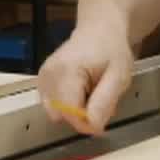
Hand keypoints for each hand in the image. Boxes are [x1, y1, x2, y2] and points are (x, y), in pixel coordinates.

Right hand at [37, 20, 134, 135]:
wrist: (99, 31)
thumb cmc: (111, 51)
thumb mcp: (118, 76)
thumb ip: (104, 102)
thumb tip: (92, 127)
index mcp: (66, 71)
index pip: (70, 114)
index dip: (88, 122)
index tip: (104, 113)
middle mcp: (48, 75)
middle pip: (61, 116)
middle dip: (82, 115)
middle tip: (99, 96)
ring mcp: (42, 78)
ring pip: (56, 113)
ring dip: (75, 110)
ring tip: (90, 91)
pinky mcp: (41, 81)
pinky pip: (53, 106)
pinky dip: (67, 104)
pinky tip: (79, 89)